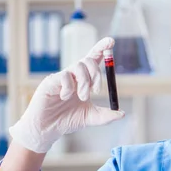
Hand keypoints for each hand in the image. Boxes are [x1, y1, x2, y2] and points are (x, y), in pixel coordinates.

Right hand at [9, 37, 123, 152]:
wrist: (48, 129)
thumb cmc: (67, 121)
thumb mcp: (91, 118)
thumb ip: (106, 116)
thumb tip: (122, 114)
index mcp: (84, 80)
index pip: (94, 59)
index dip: (102, 48)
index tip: (112, 42)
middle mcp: (73, 76)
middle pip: (88, 60)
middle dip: (96, 74)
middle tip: (96, 91)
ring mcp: (62, 77)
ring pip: (78, 65)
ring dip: (85, 82)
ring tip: (81, 97)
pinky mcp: (51, 81)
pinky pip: (65, 76)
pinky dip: (69, 88)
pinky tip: (63, 98)